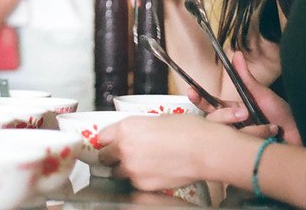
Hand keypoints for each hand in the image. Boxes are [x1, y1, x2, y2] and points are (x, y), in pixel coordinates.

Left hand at [97, 114, 212, 190]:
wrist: (204, 150)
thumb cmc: (186, 130)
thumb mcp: (155, 120)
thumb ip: (136, 129)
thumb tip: (131, 135)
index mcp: (125, 128)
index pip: (101, 137)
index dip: (107, 141)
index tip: (110, 143)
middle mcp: (124, 148)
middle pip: (105, 157)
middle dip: (113, 157)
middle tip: (126, 155)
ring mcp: (132, 169)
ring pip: (118, 173)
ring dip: (126, 169)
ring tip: (144, 164)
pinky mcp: (143, 185)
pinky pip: (134, 183)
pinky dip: (141, 179)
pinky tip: (155, 172)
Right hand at [192, 52, 300, 144]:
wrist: (298, 135)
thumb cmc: (280, 114)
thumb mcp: (261, 93)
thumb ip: (245, 76)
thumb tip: (236, 54)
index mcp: (232, 111)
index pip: (211, 105)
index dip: (200, 99)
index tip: (191, 91)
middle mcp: (232, 126)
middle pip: (213, 121)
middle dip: (223, 115)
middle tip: (243, 113)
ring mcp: (238, 140)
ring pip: (226, 134)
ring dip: (250, 128)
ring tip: (267, 126)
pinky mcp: (245, 154)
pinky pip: (238, 149)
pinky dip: (252, 140)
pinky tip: (265, 137)